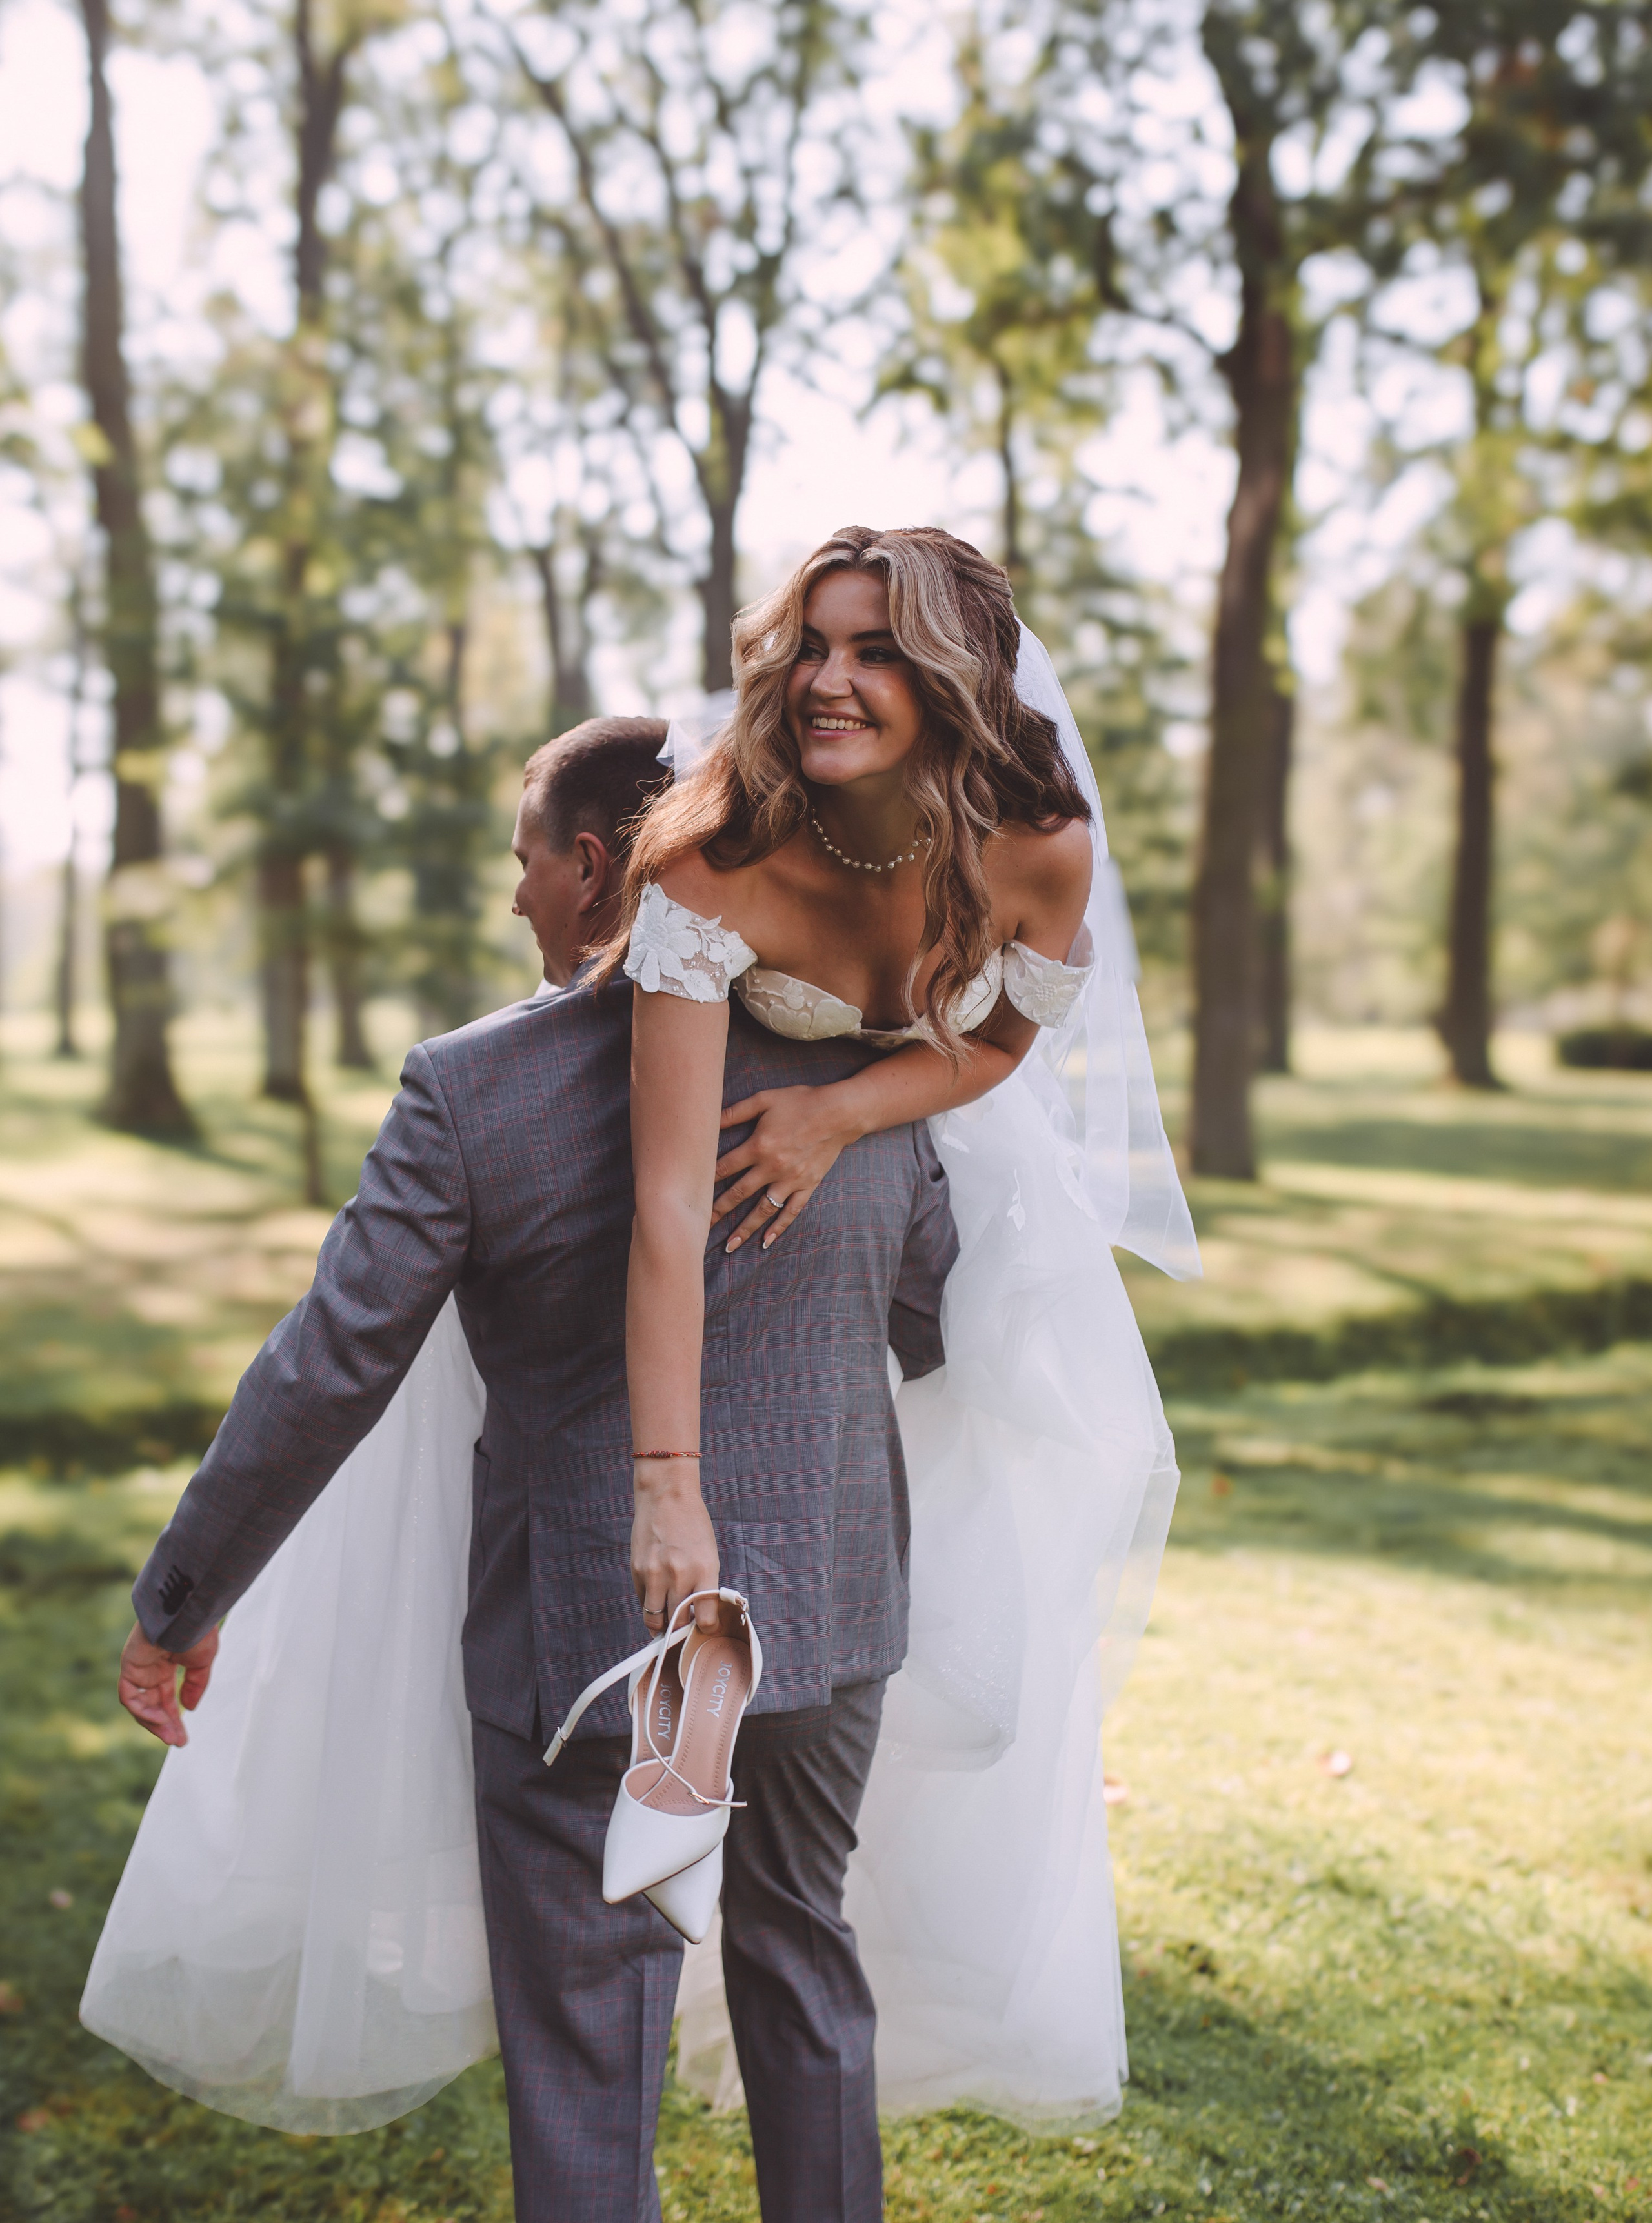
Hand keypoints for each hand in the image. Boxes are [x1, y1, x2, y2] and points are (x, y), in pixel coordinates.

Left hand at [118, 1621, 219, 1746]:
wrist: (187, 1613)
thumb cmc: (197, 1630)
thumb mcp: (201, 1663)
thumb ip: (194, 1685)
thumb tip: (190, 1708)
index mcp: (167, 1665)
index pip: (167, 1698)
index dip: (174, 1718)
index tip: (183, 1738)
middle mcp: (150, 1669)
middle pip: (153, 1705)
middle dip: (165, 1725)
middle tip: (177, 1742)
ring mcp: (138, 1668)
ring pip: (139, 1705)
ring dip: (154, 1722)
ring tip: (171, 1735)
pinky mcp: (128, 1666)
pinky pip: (130, 1697)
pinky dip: (143, 1711)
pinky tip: (161, 1719)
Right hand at [632, 1463, 721, 1632]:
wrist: (666, 1496)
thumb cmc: (693, 1525)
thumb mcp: (709, 1555)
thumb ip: (704, 1586)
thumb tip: (699, 1617)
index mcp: (705, 1571)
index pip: (706, 1619)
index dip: (706, 1630)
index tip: (705, 1630)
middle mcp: (679, 1576)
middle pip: (678, 1624)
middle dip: (682, 1631)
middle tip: (684, 1629)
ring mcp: (655, 1574)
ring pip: (655, 1620)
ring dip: (661, 1626)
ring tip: (667, 1623)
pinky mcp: (637, 1571)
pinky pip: (643, 1601)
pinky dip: (651, 1605)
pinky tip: (657, 1597)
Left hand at [713, 1085, 864, 1252]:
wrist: (840, 1112)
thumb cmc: (800, 1101)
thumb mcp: (765, 1099)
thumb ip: (736, 1111)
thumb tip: (709, 1118)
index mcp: (759, 1146)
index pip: (725, 1168)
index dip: (705, 1180)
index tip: (689, 1193)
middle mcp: (772, 1167)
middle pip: (739, 1194)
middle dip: (718, 1211)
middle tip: (699, 1227)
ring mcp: (791, 1180)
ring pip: (763, 1210)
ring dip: (745, 1228)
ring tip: (730, 1246)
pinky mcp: (807, 1186)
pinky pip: (791, 1212)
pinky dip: (778, 1228)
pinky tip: (765, 1242)